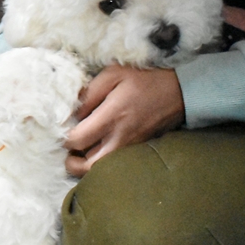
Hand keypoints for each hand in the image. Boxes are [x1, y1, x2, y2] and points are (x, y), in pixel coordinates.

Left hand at [64, 64, 184, 177]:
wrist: (180, 92)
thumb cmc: (144, 80)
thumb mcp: (114, 74)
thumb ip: (89, 92)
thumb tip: (71, 111)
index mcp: (111, 117)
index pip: (77, 140)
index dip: (64, 138)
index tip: (64, 128)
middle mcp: (120, 138)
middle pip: (86, 167)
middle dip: (72, 162)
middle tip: (70, 148)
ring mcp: (129, 148)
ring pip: (100, 170)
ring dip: (85, 164)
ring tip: (82, 149)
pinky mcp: (137, 151)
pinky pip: (113, 164)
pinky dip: (101, 161)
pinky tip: (98, 147)